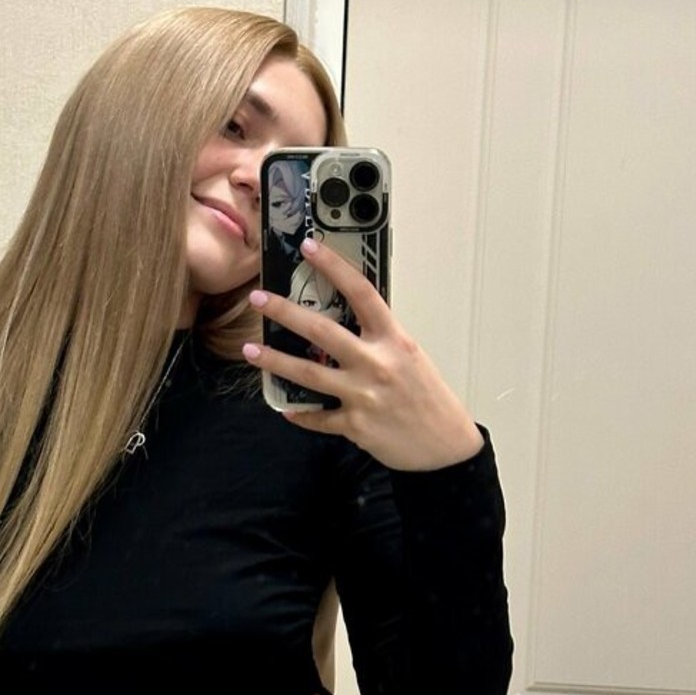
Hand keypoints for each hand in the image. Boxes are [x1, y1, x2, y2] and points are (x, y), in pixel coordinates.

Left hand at [243, 237, 484, 471]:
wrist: (445, 447)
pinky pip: (318, 419)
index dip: (333, 266)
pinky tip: (287, 409)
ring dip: (275, 360)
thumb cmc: (430, 399)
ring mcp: (362, 395)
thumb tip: (348, 328)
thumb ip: (380, 342)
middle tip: (258, 299)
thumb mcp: (411, 358)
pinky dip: (301, 415)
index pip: (360, 293)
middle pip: (321, 330)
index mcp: (393, 340)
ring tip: (250, 350)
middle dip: (285, 311)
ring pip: (308, 373)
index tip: (310, 247)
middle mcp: (375, 363)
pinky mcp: (354, 425)